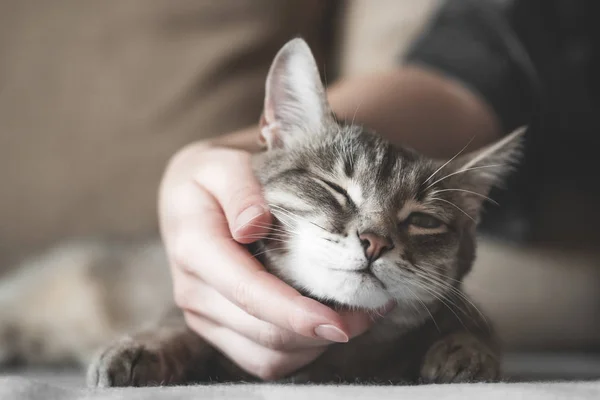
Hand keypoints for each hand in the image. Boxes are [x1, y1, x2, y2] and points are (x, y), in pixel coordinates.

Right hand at [158, 140, 384, 379]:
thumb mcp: (221, 166)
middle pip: (263, 334)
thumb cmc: (211, 179)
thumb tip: (253, 225)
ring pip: (266, 357)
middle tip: (370, 310)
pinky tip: (325, 324)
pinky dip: (300, 351)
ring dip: (314, 346)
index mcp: (195, 249)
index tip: (339, 322)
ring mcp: (203, 316)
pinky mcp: (218, 329)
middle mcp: (194, 292)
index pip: (248, 292)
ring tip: (356, 318)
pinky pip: (263, 360)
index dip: (294, 313)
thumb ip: (239, 190)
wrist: (186, 201)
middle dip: (319, 332)